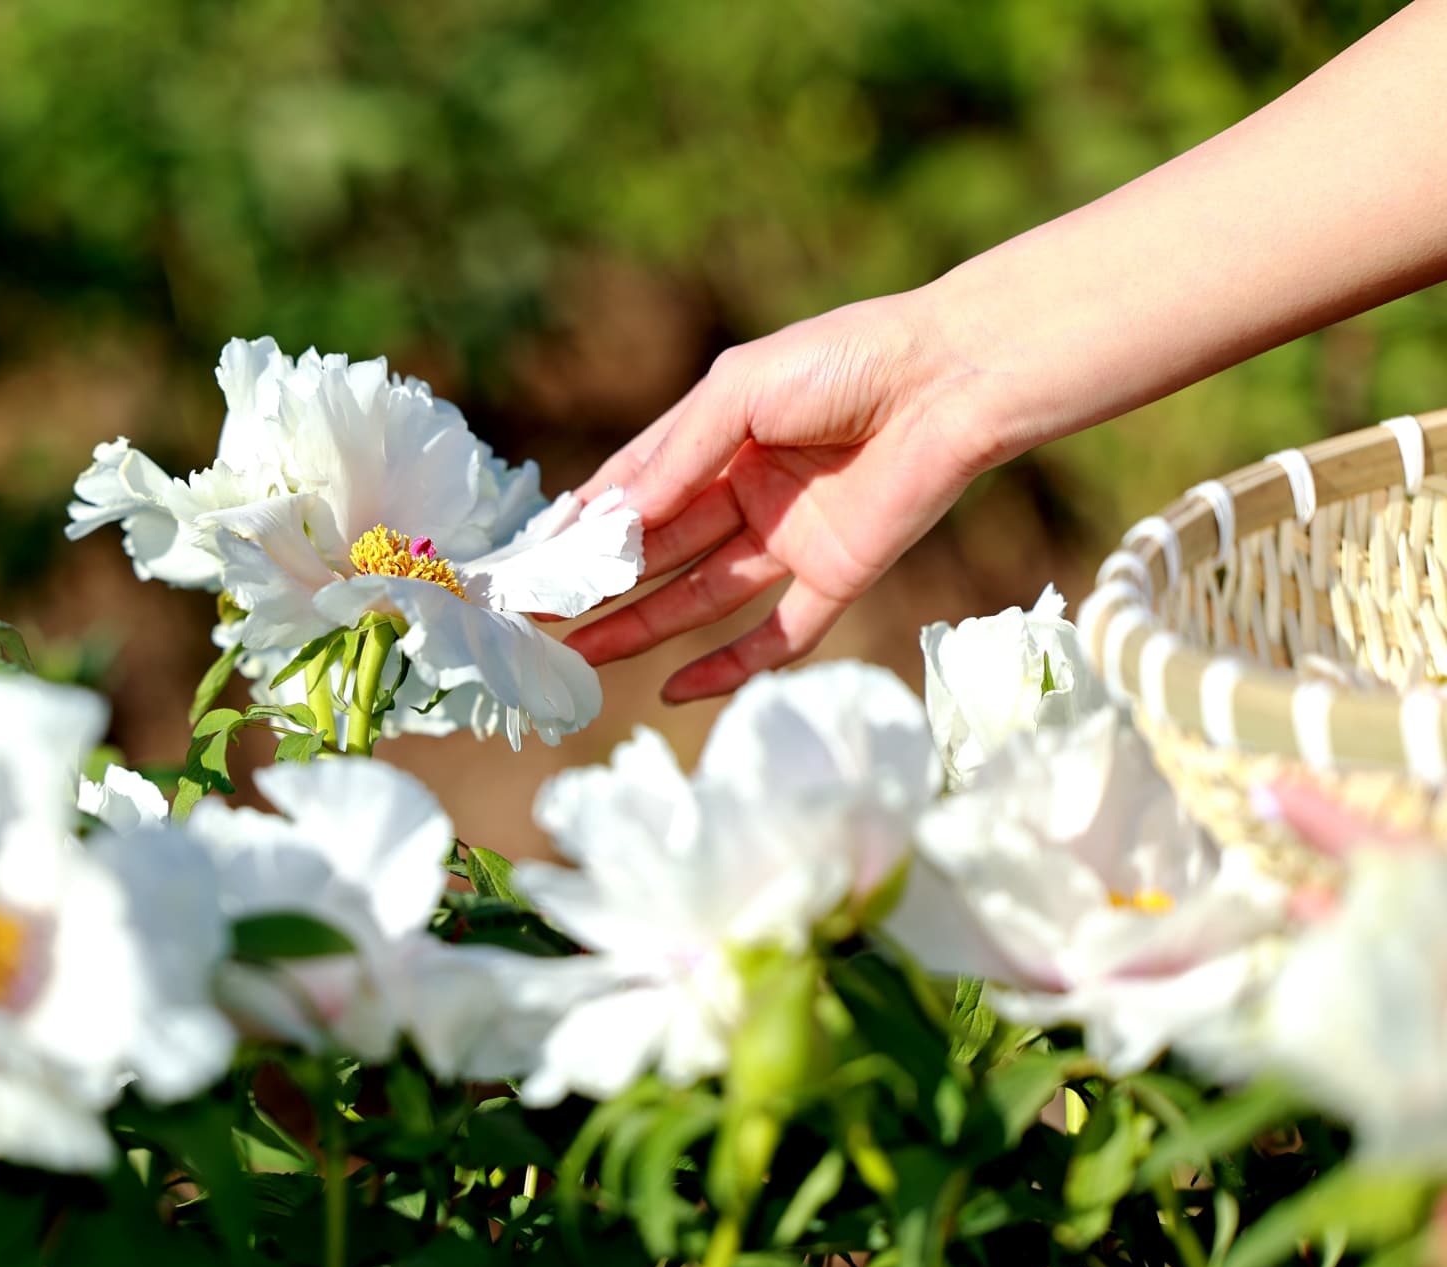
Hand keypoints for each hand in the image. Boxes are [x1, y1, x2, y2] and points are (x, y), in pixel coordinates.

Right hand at [566, 289, 997, 700]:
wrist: (952, 380)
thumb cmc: (844, 361)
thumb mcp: (739, 391)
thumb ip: (676, 458)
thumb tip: (612, 523)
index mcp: (717, 435)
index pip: (634, 489)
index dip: (584, 526)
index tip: (530, 563)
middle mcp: (746, 489)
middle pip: (658, 549)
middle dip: (597, 584)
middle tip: (536, 620)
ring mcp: (788, 536)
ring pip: (699, 596)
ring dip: (640, 627)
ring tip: (580, 655)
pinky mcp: (835, 575)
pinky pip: (777, 635)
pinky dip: (729, 666)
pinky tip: (676, 689)